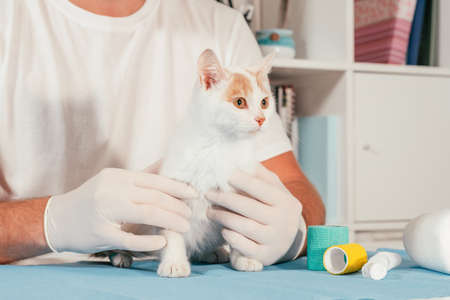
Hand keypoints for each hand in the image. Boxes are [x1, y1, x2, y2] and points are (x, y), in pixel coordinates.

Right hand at [44, 167, 196, 252]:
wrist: (58, 219)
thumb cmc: (93, 199)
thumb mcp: (115, 182)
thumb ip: (141, 175)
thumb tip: (167, 163)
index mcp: (118, 177)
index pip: (155, 180)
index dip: (177, 187)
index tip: (194, 194)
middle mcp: (112, 190)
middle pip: (154, 197)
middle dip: (177, 206)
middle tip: (190, 214)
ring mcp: (105, 212)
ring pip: (146, 214)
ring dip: (170, 221)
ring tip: (184, 226)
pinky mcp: (100, 233)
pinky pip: (130, 239)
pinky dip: (148, 241)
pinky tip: (162, 240)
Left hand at [206, 164, 305, 265]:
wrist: (289, 239)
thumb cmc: (275, 207)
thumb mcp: (274, 189)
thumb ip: (259, 175)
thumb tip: (238, 157)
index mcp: (284, 201)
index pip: (261, 188)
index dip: (242, 181)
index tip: (225, 175)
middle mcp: (282, 221)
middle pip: (249, 208)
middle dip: (225, 199)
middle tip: (208, 193)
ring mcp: (274, 240)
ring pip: (245, 227)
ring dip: (223, 217)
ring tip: (209, 211)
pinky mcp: (265, 256)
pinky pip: (245, 247)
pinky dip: (232, 238)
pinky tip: (222, 229)